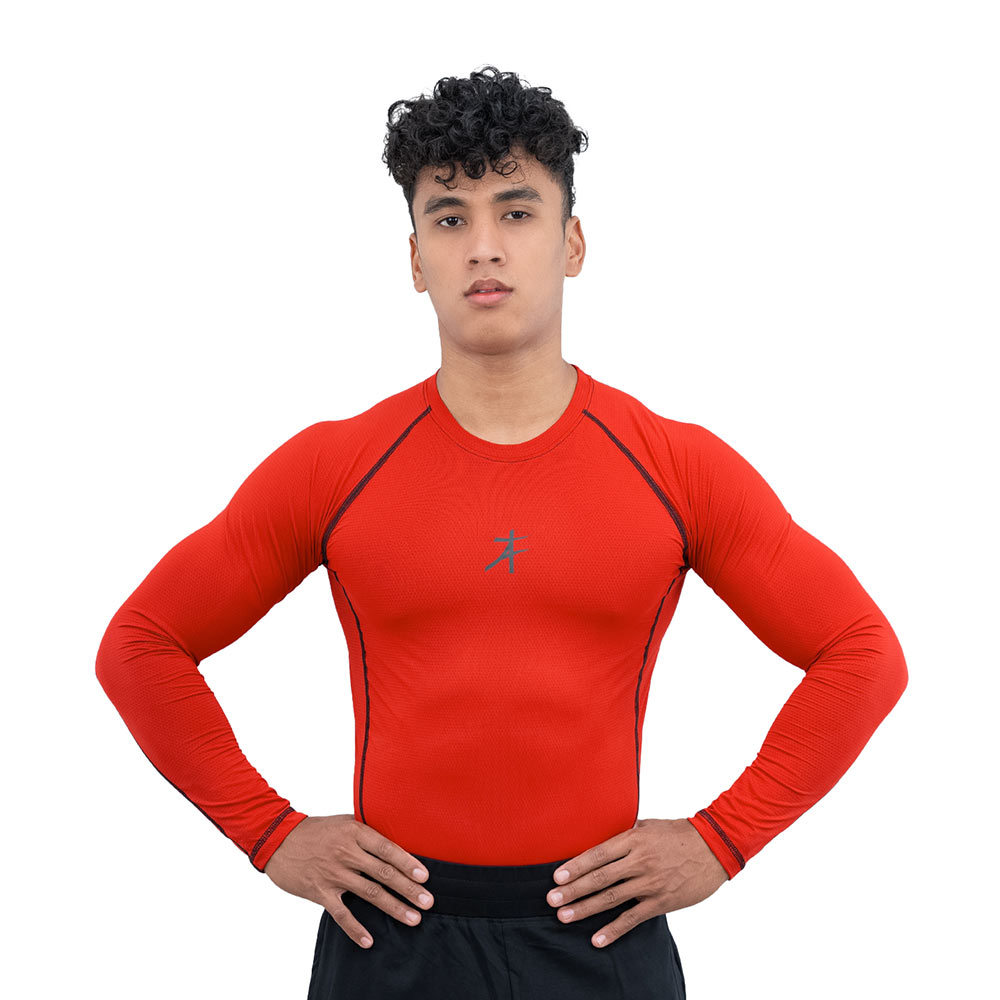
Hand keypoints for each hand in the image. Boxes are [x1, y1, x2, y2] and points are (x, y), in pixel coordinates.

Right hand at [264, 814, 434, 948]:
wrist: (279, 840)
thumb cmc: (317, 830)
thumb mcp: (344, 823)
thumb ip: (367, 833)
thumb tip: (396, 843)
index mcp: (355, 833)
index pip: (387, 849)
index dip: (407, 863)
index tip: (425, 877)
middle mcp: (346, 853)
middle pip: (383, 873)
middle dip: (408, 889)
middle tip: (428, 901)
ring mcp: (333, 874)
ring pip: (369, 894)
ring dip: (393, 907)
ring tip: (413, 918)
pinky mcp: (319, 892)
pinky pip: (341, 914)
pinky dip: (355, 928)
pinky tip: (369, 940)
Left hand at [546, 817, 727, 948]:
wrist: (714, 848)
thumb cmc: (679, 834)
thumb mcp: (648, 826)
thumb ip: (625, 835)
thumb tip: (602, 841)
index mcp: (633, 839)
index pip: (598, 854)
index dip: (576, 865)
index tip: (557, 876)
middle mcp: (639, 861)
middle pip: (600, 877)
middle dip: (573, 889)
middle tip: (552, 899)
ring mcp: (650, 883)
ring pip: (612, 898)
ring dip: (586, 909)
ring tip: (565, 916)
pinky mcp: (661, 902)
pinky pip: (633, 918)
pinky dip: (614, 930)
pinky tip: (597, 939)